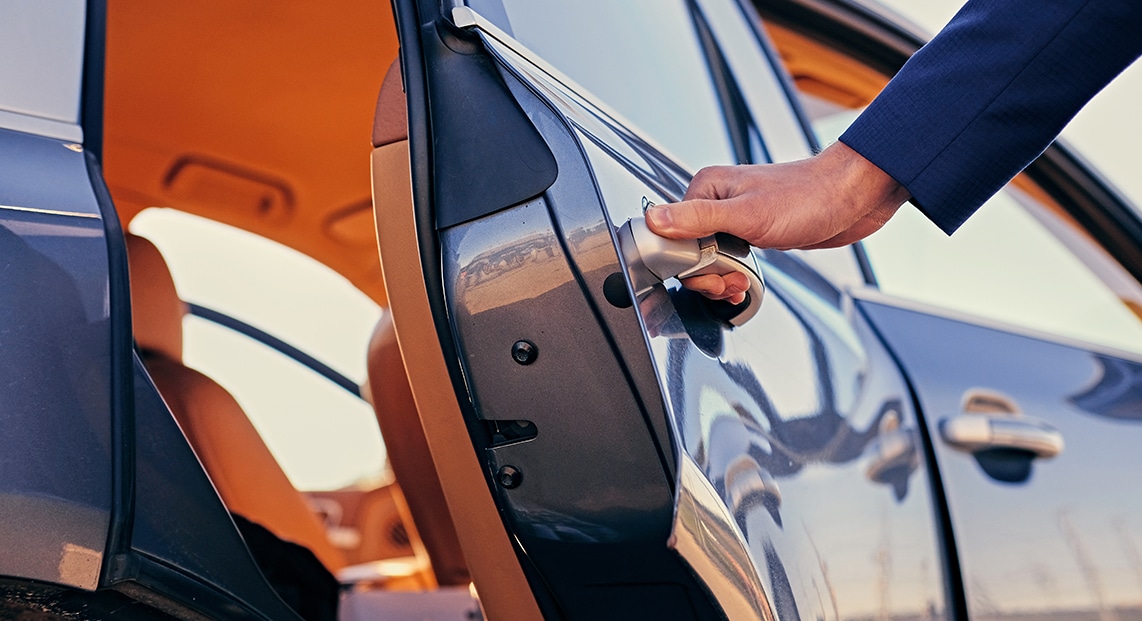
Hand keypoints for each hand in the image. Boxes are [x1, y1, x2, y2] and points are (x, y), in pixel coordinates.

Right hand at [645, 141, 908, 301]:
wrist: (852, 197)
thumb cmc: (808, 197)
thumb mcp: (747, 213)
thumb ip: (698, 218)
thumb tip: (653, 219)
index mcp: (706, 188)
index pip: (672, 234)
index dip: (686, 264)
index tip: (709, 276)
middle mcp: (716, 201)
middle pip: (688, 251)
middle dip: (706, 276)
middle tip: (729, 284)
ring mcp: (734, 217)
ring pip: (708, 259)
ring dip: (720, 279)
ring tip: (739, 286)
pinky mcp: (752, 232)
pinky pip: (728, 260)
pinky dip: (733, 276)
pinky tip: (743, 284)